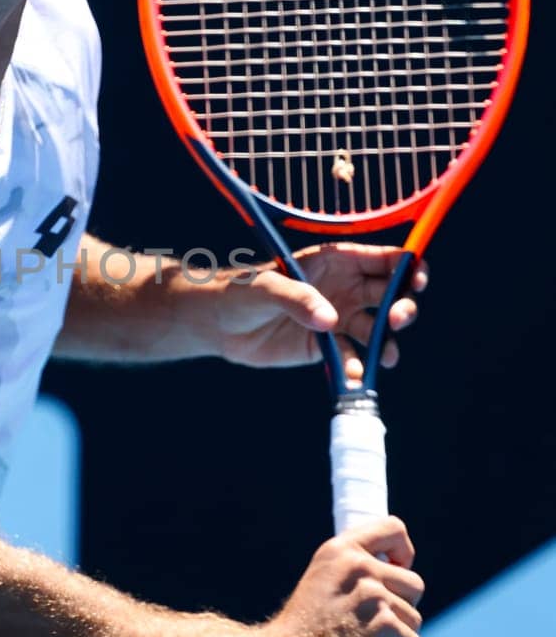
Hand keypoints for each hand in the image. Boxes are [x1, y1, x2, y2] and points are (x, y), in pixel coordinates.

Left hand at [214, 243, 427, 380]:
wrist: (219, 326)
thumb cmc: (241, 292)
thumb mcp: (266, 289)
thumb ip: (297, 299)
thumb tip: (330, 320)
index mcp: (336, 261)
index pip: (382, 259)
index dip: (406, 266)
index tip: (417, 280)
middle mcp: (345, 288)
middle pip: (390, 294)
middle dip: (403, 306)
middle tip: (397, 319)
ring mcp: (339, 318)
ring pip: (377, 329)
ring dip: (387, 342)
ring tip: (386, 357)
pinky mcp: (327, 346)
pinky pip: (352, 357)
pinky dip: (357, 368)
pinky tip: (352, 377)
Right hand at [264, 518, 424, 636]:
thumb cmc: (300, 630)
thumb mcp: (321, 580)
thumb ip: (353, 570)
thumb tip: (394, 574)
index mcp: (341, 550)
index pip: (394, 529)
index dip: (403, 553)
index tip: (395, 573)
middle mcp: (360, 568)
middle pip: (414, 584)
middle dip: (402, 607)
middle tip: (374, 625)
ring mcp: (375, 597)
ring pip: (414, 618)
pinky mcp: (387, 628)